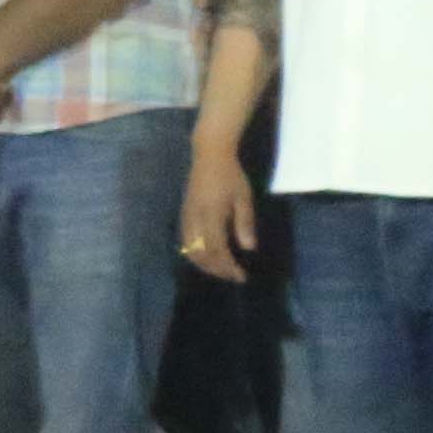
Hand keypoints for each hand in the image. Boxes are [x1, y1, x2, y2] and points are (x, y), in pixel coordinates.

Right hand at [181, 139, 259, 282]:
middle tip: (233, 276)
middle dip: (217, 270)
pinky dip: (197, 255)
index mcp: (211, 215)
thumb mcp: (243, 197)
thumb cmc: (230, 175)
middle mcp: (195, 219)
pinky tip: (209, 257)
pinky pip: (186, 242)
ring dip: (205, 265)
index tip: (241, 276)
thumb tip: (249, 248)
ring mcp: (186, 218)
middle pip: (201, 255)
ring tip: (221, 270)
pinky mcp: (184, 215)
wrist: (209, 155)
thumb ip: (245, 222)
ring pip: (190, 251)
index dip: (228, 267)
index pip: (217, 249)